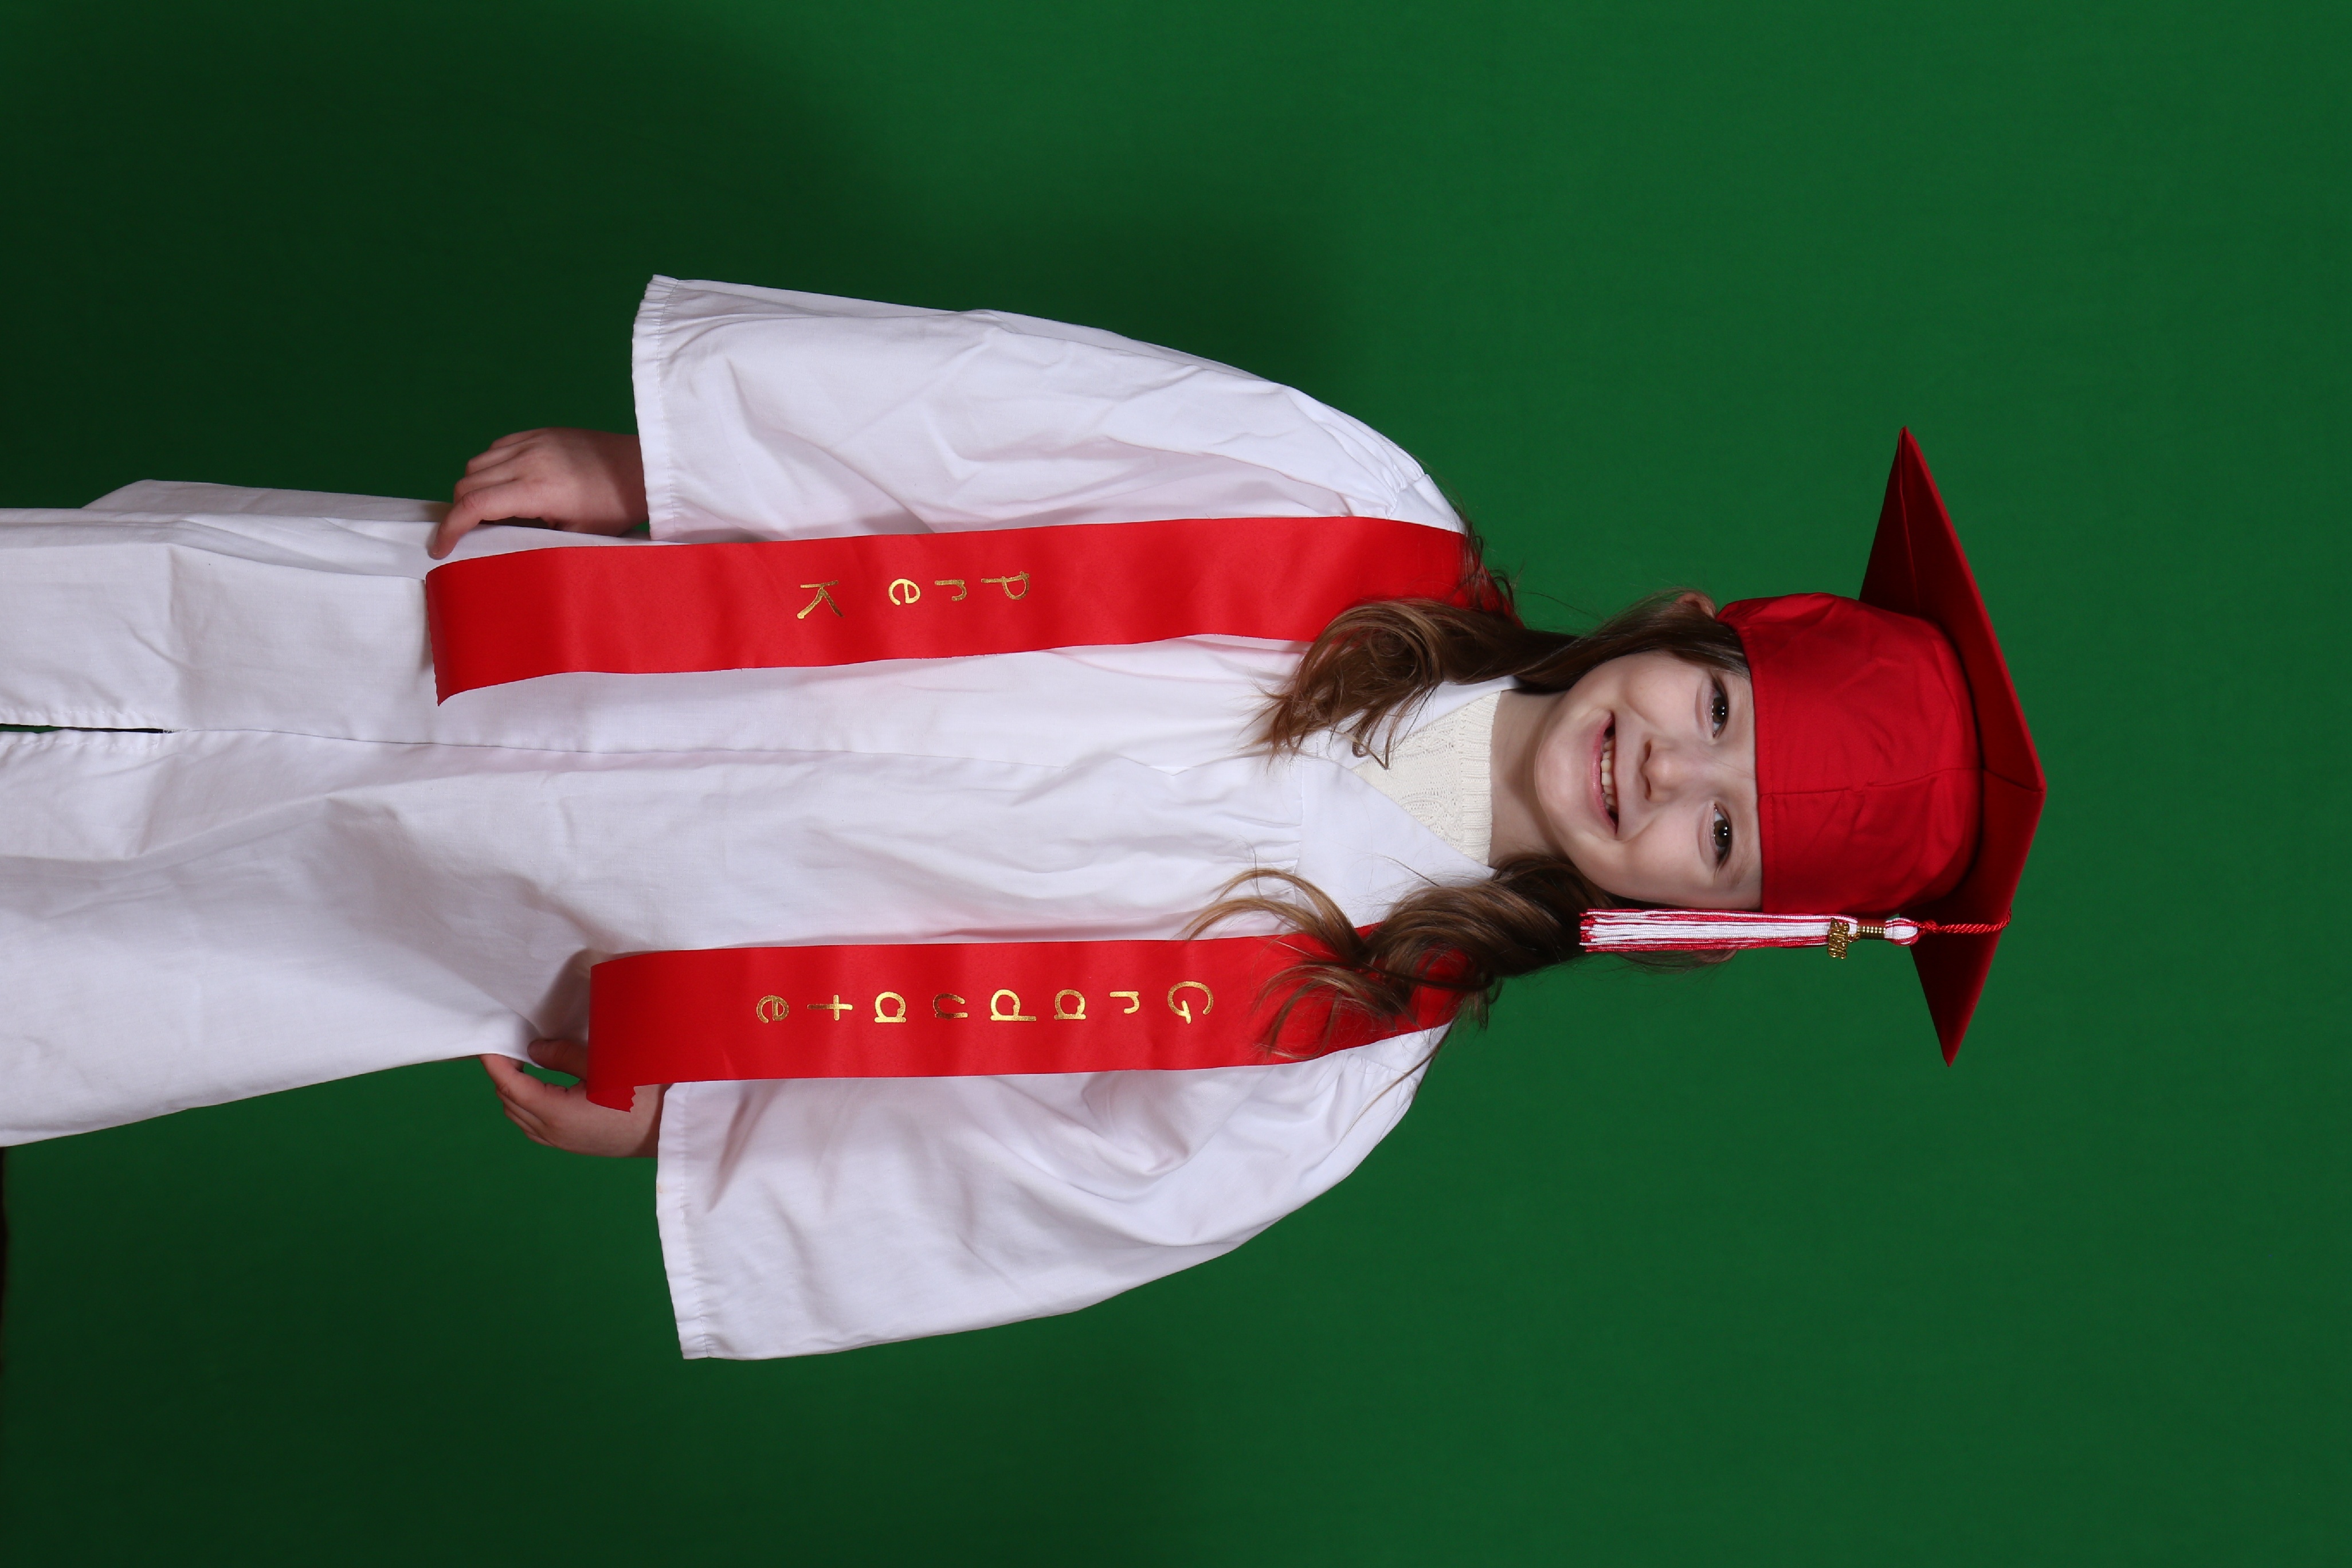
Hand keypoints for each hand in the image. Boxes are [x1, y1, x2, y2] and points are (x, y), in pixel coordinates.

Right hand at [430, 428, 647, 558]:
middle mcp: (528, 459)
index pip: (474, 507)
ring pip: (478, 462)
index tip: (439, 547)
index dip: (449, 529)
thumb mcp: (576, 535)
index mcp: (537, 489)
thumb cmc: (617, 506)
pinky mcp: (541, 432)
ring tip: (490, 510)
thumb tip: (500, 543)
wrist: (645, 467)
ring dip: (473, 487)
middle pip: (467, 483)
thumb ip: (533, 536)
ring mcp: (533, 441)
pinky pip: (498, 446)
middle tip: (467, 533)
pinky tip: (507, 483)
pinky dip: (491, 466)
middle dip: (459, 511)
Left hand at [480, 1039, 664, 1157]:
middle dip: (502, 1074)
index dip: (494, 1063)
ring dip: (513, 1092)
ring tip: (521, 1065)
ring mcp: (561, 1143)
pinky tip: (538, 1090)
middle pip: (509, 1102)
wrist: (670, 1130)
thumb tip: (533, 1050)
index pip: (509, 1085)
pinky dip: (525, 1107)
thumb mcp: (605, 1065)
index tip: (488, 1043)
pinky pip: (533, 1127)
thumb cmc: (643, 1095)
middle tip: (508, 1046)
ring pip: (519, 1117)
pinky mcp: (572, 1145)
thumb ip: (564, 1055)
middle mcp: (551, 1132)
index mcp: (555, 1112)